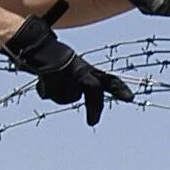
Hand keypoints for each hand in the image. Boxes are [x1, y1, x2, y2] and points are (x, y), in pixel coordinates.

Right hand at [3, 1, 132, 125]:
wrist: (38, 47)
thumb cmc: (58, 61)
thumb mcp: (76, 72)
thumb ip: (85, 85)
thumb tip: (93, 111)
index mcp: (88, 69)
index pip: (108, 79)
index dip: (119, 89)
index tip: (130, 99)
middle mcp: (81, 69)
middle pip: (93, 89)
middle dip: (94, 107)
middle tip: (92, 123)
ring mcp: (67, 72)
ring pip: (68, 97)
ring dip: (59, 95)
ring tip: (52, 83)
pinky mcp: (53, 74)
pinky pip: (52, 95)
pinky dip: (46, 92)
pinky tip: (43, 82)